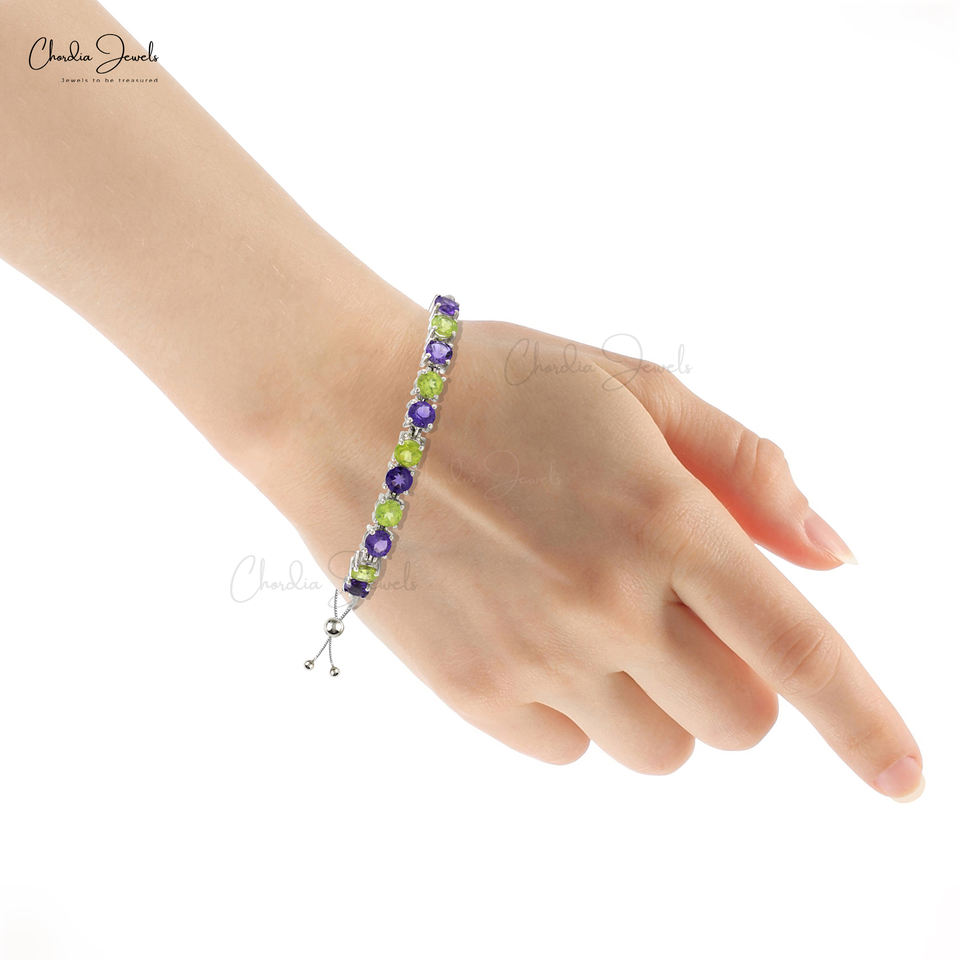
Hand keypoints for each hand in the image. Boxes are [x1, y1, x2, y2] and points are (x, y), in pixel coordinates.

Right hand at [263, 305, 922, 800]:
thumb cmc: (498, 386)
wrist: (349, 412)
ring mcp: (536, 656)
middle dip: (734, 684)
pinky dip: (578, 712)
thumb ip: (749, 470)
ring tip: (598, 624)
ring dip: (658, 702)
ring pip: (659, 750)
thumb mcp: (633, 392)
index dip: (865, 723)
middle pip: (735, 722)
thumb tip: (836, 558)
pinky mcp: (472, 692)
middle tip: (683, 619)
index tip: (907, 781)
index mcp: (662, 518)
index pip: (796, 647)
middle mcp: (607, 601)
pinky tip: (536, 638)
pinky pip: (569, 751)